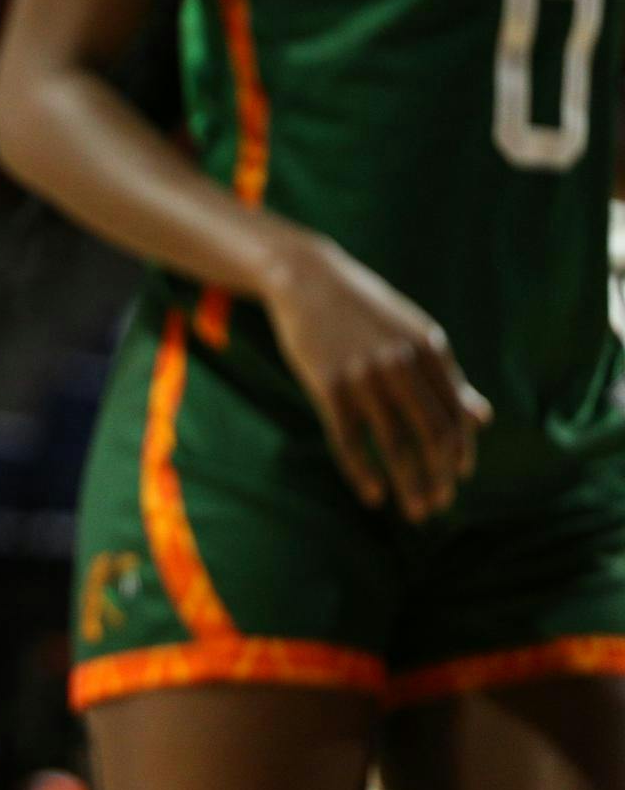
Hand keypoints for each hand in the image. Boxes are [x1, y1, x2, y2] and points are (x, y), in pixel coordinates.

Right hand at [261, 233, 491, 521]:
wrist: (307, 279)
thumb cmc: (362, 309)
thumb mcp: (412, 333)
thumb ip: (446, 376)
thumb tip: (482, 419)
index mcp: (429, 348)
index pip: (456, 413)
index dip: (461, 451)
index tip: (459, 476)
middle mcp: (401, 363)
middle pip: (432, 434)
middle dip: (439, 477)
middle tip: (438, 504)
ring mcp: (364, 375)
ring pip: (395, 444)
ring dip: (409, 484)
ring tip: (415, 511)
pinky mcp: (328, 386)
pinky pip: (349, 441)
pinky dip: (363, 473)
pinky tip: (373, 496)